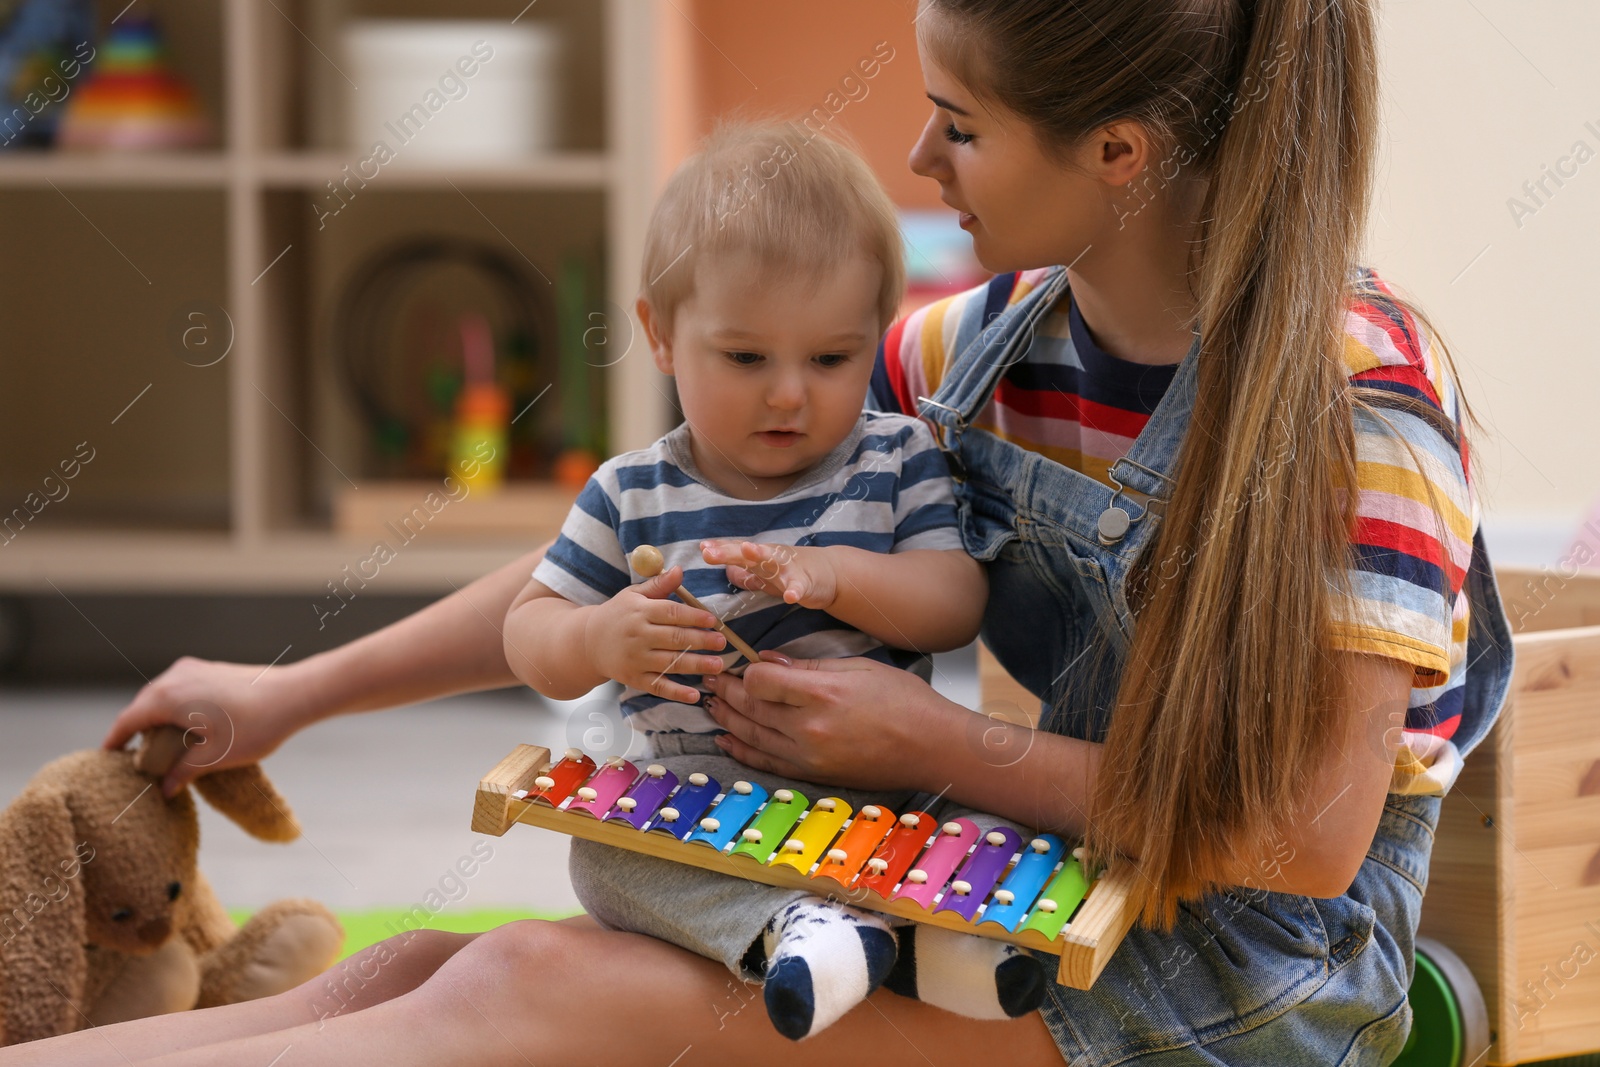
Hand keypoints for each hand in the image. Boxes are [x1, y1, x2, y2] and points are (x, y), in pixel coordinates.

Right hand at [102, 657, 311, 795]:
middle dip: (136, 732)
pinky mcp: (209, 668)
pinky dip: (174, 708)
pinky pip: (180, 689)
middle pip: (141, 707)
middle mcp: (174, 677)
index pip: (127, 721)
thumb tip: (165, 790)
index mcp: (167, 697)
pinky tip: (185, 728)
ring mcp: (193, 669)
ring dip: (156, 719)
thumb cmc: (255, 725)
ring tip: (160, 747)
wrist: (295, 694)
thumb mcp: (214, 756)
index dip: (114, 742)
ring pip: (161, 696)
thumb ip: (183, 771)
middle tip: (136, 760)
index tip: (106, 759)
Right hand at [583, 564, 728, 704]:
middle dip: (700, 641)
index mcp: (639, 612)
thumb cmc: (618, 615)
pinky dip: (676, 693)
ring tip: (718, 665)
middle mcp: (637, 636)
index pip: (671, 613)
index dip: (693, 616)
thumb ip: (659, 584)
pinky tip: (694, 696)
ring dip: (696, 665)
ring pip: (670, 663)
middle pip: (674, 638)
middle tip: (722, 642)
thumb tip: (680, 569)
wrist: (587, 642)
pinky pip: (658, 686)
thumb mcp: (633, 595)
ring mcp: (635, 659)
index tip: (713, 620)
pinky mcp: (634, 679)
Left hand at [700, 540, 837, 608]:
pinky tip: (790, 596)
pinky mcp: (807, 582)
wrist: (830, 572)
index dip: (720, 549)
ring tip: (748, 551)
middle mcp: (772, 558)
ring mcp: (789, 568)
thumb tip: (722, 568)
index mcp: (760, 557)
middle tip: (710, 552)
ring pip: (773, 561)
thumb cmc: (792, 571)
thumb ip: (744, 571)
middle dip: (729, 551)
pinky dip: (795, 590)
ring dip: (761, 555)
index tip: (702, 547)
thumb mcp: (764, 572)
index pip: (737, 551)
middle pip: (748, 553)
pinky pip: (800, 587)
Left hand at [702, 652, 951, 790]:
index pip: (760, 681)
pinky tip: (725, 738)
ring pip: (752, 735)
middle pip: (751, 708)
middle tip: (712, 678)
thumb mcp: (858, 668)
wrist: (931, 748)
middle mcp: (809, 728)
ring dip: (726, 718)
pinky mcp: (812, 775)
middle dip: (727, 691)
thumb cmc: (904, 702)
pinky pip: (766, 762)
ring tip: (711, 704)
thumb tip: (770, 662)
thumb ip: (809, 666)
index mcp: (822, 694)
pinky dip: (742, 750)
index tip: (741, 662)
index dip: (746, 670)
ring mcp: (808, 757)